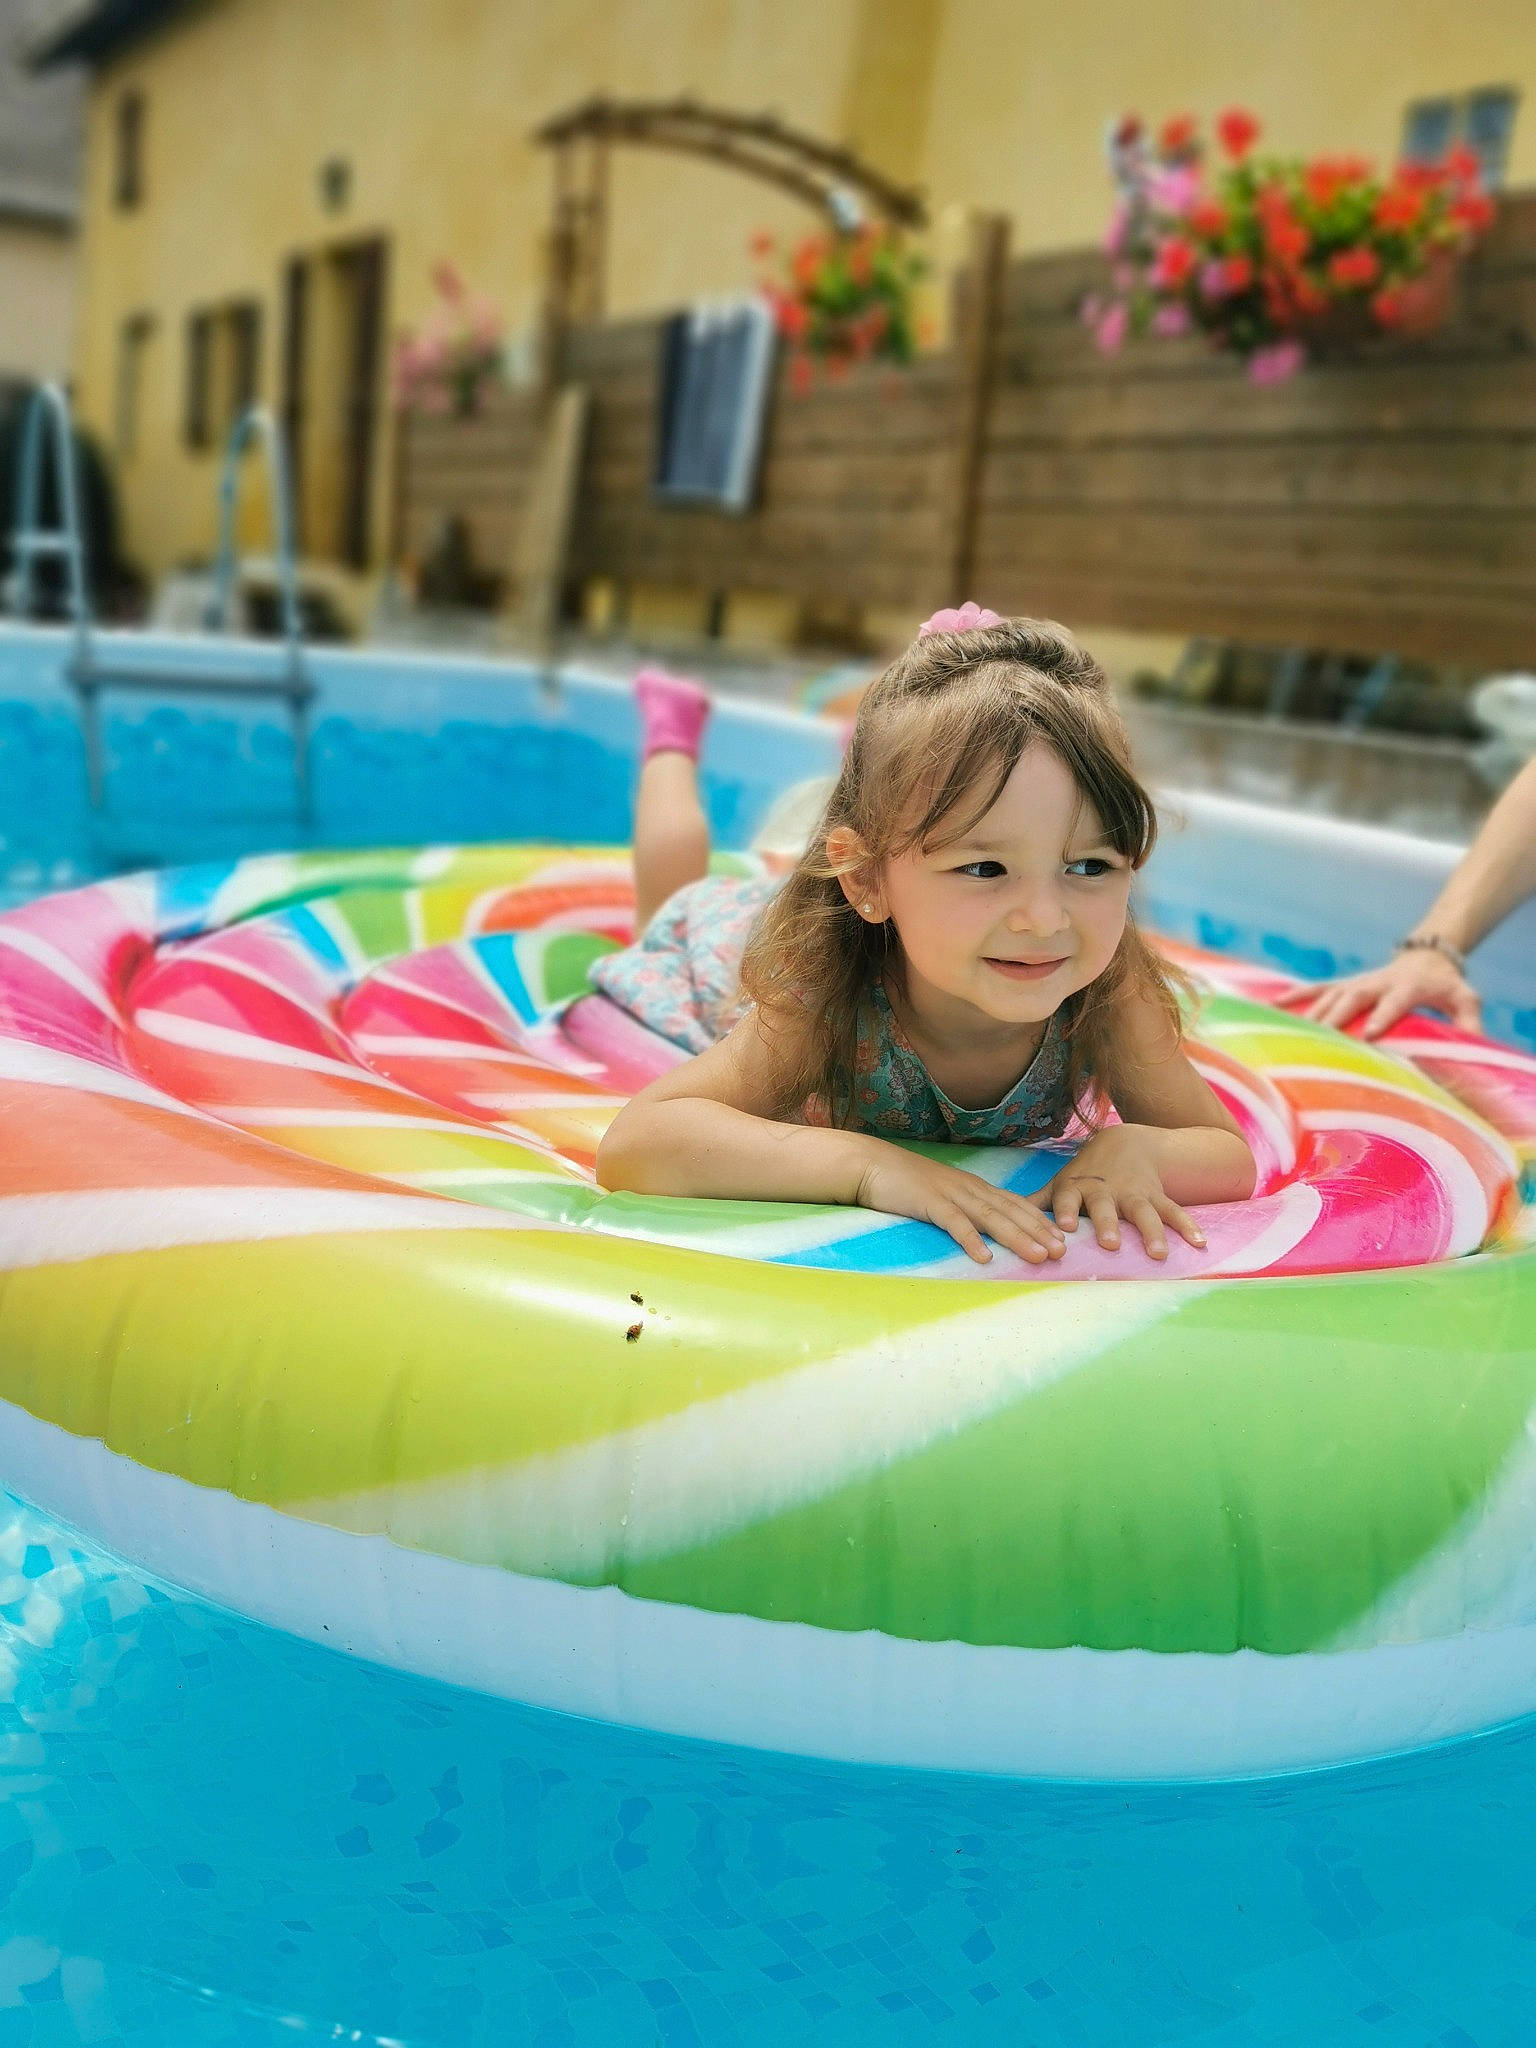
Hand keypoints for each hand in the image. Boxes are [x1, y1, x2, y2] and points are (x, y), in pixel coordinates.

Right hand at [854, 1145, 1067, 1264]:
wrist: (870, 1164)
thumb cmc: (904, 1182)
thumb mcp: (942, 1193)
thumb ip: (963, 1207)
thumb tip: (983, 1230)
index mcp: (973, 1187)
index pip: (1014, 1204)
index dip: (1039, 1221)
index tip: (1061, 1239)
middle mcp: (968, 1188)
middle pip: (1010, 1211)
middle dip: (1038, 1231)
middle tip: (1062, 1251)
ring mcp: (950, 1193)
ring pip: (991, 1217)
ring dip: (1017, 1237)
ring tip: (1037, 1256)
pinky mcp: (928, 1201)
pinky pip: (954, 1222)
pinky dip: (971, 1240)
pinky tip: (984, 1258)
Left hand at [1036, 1126, 1206, 1261]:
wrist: (1125, 1143)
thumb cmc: (1085, 1173)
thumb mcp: (1061, 1182)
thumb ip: (1038, 1201)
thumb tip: (1004, 1218)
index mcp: (1077, 1187)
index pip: (1067, 1198)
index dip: (1063, 1211)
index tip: (1061, 1227)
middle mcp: (1106, 1191)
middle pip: (1107, 1208)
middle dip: (1108, 1224)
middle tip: (1110, 1244)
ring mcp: (1134, 1193)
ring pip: (1144, 1212)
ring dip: (1152, 1232)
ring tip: (1159, 1254)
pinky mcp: (1158, 1196)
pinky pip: (1174, 1211)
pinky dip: (1187, 1227)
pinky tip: (1200, 1244)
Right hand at [1301, 948, 1479, 1037]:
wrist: (1428, 957)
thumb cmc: (1446, 985)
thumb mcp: (1465, 999)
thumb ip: (1469, 1020)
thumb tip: (1475, 1045)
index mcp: (1407, 986)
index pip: (1394, 1001)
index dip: (1382, 1016)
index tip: (1368, 1035)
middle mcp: (1377, 981)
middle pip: (1353, 997)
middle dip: (1336, 1017)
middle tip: (1321, 1038)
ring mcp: (1357, 981)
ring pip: (1331, 995)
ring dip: (1312, 1013)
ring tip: (1294, 1033)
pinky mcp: (1345, 983)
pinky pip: (1316, 988)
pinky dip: (1295, 996)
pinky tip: (1274, 1006)